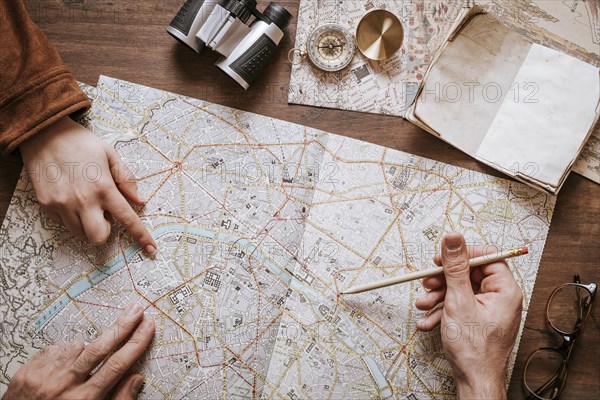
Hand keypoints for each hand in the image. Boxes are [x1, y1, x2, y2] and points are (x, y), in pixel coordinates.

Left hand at [4, 302, 154, 399]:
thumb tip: (136, 378)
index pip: (117, 364)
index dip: (136, 343)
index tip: (147, 327)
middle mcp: (63, 386)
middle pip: (99, 348)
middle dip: (121, 326)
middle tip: (136, 310)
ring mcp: (43, 376)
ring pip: (75, 346)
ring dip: (84, 350)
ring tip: (80, 366)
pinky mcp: (27, 371)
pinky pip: (54, 350)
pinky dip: (61, 355)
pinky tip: (61, 369)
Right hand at [19, 117, 156, 254]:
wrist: (43, 133)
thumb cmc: (81, 142)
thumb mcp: (110, 154)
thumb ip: (126, 179)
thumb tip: (140, 201)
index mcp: (103, 187)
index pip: (127, 218)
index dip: (141, 236)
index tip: (151, 249)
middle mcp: (83, 200)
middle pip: (98, 237)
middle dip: (104, 232)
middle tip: (103, 214)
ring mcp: (62, 204)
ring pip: (80, 233)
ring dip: (88, 224)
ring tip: (86, 202)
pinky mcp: (46, 204)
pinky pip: (63, 223)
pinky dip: (71, 217)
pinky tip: (70, 197)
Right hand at [415, 232, 522, 398]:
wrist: (474, 381)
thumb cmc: (474, 349)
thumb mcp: (458, 301)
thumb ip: (455, 267)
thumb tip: (453, 238)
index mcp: (505, 290)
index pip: (487, 257)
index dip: (463, 254)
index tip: (443, 257)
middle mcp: (501, 297)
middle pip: (470, 274)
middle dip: (444, 279)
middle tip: (428, 282)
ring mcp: (490, 309)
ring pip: (461, 290)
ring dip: (439, 296)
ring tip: (424, 304)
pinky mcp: (479, 319)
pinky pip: (460, 305)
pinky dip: (443, 310)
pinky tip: (429, 320)